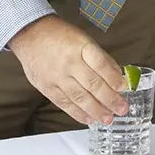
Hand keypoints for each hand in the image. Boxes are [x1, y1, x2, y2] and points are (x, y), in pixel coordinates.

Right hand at [8, 15, 127, 124]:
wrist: (31, 35)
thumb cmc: (61, 36)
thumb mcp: (84, 39)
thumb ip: (100, 58)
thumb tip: (117, 75)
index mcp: (81, 47)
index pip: (100, 64)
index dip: (113, 78)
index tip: (124, 88)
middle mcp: (69, 62)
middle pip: (92, 84)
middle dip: (109, 99)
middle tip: (121, 109)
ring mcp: (57, 76)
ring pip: (79, 97)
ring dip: (96, 110)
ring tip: (108, 118)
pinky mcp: (46, 87)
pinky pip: (64, 103)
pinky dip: (77, 114)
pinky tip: (88, 119)